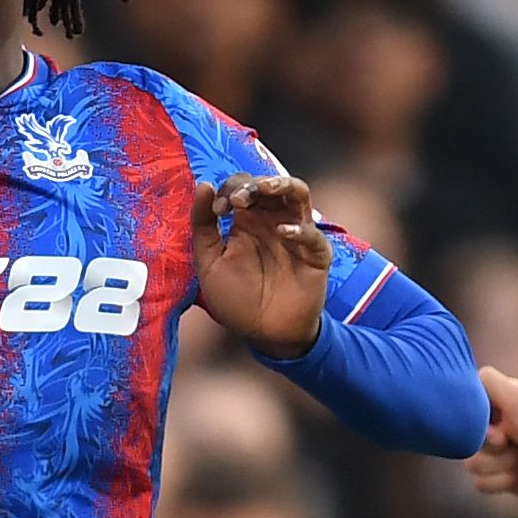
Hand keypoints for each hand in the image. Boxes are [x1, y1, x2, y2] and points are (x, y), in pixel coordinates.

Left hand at [193, 173, 330, 357]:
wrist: (264, 333)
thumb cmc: (236, 298)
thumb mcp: (209, 263)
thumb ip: (202, 226)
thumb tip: (204, 185)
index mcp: (246, 220)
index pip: (242, 186)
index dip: (230, 189)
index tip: (218, 209)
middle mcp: (272, 220)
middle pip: (269, 184)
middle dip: (252, 185)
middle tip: (238, 199)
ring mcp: (296, 234)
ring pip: (298, 193)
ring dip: (283, 185)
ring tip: (267, 188)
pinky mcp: (315, 254)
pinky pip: (313, 235)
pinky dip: (299, 230)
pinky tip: (283, 233)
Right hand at [467, 367, 517, 504]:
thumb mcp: (517, 397)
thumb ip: (488, 382)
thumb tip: (463, 379)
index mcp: (496, 402)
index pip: (462, 407)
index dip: (475, 420)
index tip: (497, 422)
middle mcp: (492, 426)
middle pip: (463, 440)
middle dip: (491, 446)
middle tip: (511, 440)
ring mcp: (494, 453)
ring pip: (471, 465)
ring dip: (499, 464)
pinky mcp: (498, 476)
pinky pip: (480, 483)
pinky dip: (502, 480)